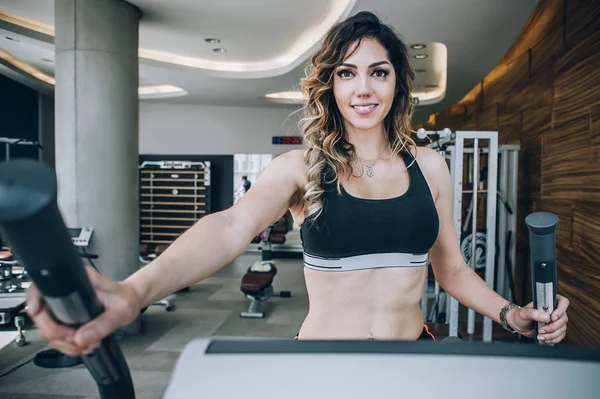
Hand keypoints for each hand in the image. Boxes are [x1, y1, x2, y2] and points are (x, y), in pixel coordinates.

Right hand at [25, 266, 141, 355]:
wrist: (130, 301)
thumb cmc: (126, 298)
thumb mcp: (121, 311)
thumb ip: (103, 324)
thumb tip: (81, 338)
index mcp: (77, 280)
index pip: (43, 286)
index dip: (34, 299)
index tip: (37, 311)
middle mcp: (66, 292)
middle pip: (41, 315)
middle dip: (56, 333)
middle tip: (77, 340)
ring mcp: (64, 307)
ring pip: (47, 330)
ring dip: (63, 343)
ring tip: (85, 345)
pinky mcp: (66, 318)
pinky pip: (57, 336)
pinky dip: (68, 345)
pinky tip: (83, 345)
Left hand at [507, 295, 569, 343]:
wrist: (518, 325)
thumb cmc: (520, 316)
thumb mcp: (524, 313)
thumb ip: (534, 313)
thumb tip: (546, 316)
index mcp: (548, 302)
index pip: (563, 302)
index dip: (560, 310)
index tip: (552, 318)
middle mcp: (555, 311)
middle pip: (563, 319)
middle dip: (552, 327)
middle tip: (541, 329)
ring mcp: (557, 321)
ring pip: (562, 329)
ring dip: (551, 334)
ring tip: (540, 335)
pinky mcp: (556, 330)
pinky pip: (560, 336)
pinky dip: (553, 339)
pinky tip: (544, 338)